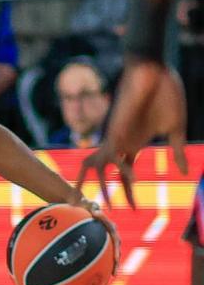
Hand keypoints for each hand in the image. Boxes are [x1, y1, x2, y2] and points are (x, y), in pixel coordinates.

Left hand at [71, 196, 121, 268]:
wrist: (78, 205)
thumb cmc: (83, 204)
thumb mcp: (87, 203)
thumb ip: (92, 206)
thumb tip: (96, 212)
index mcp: (109, 227)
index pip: (115, 239)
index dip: (116, 250)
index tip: (116, 258)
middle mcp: (108, 234)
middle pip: (114, 250)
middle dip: (115, 263)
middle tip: (114, 274)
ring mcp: (103, 239)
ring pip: (107, 254)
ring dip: (108, 266)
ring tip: (106, 278)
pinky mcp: (96, 243)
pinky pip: (96, 254)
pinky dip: (95, 263)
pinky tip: (87, 273)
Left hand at [75, 61, 187, 207]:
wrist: (155, 71)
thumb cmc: (166, 95)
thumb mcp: (175, 128)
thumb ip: (177, 151)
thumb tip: (184, 171)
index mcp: (134, 143)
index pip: (125, 173)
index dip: (127, 191)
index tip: (131, 209)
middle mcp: (121, 143)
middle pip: (107, 173)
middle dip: (104, 193)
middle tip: (105, 213)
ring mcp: (116, 137)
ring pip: (100, 167)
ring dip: (101, 187)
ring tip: (105, 207)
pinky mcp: (116, 129)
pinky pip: (112, 154)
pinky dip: (119, 169)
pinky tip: (129, 180)